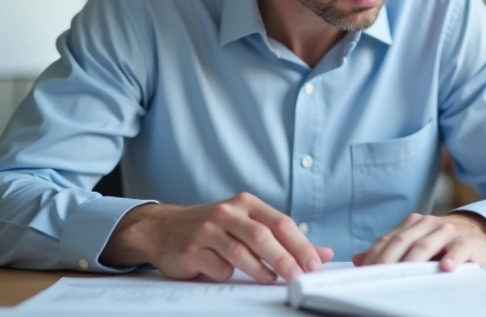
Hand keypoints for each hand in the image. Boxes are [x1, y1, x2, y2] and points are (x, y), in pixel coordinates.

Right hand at [100, 192, 333, 282]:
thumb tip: (322, 253)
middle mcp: (228, 212)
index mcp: (246, 204)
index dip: (300, 244)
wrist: (162, 228)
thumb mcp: (247, 225)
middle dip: (285, 258)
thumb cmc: (212, 228)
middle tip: (299, 277)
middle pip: (263, 236)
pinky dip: (228, 274)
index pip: (281, 223)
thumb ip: (284, 239)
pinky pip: (217, 266)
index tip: (315, 264)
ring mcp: (208, 229)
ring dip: (261, 270)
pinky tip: (230, 275)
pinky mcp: (192, 249)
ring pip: (241, 250)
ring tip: (273, 281)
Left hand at [352, 212, 485, 270]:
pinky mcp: (466, 242)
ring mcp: (447, 232)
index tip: (364, 271)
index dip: (375, 255)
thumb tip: (359, 259)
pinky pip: (458, 249)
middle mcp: (427, 224)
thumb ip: (389, 250)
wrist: (476, 230)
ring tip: (405, 273)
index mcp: (412, 224)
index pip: (388, 239)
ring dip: (414, 259)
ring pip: (426, 245)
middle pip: (403, 241)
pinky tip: (446, 267)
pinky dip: (452, 258)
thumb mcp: (415, 241)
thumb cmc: (440, 240)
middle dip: (389, 259)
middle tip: (379, 275)